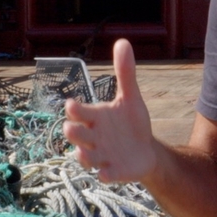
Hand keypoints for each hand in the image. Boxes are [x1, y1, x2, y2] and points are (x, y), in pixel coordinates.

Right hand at [64, 39, 158, 183]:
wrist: (145, 149)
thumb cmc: (131, 122)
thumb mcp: (131, 97)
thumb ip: (125, 73)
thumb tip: (123, 42)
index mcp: (95, 118)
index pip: (80, 113)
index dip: (76, 110)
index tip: (72, 104)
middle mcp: (93, 137)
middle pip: (78, 136)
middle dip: (74, 133)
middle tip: (71, 128)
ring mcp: (102, 156)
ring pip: (87, 157)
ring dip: (85, 156)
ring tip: (84, 154)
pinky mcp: (113, 171)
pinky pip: (106, 174)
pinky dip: (105, 174)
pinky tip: (106, 174)